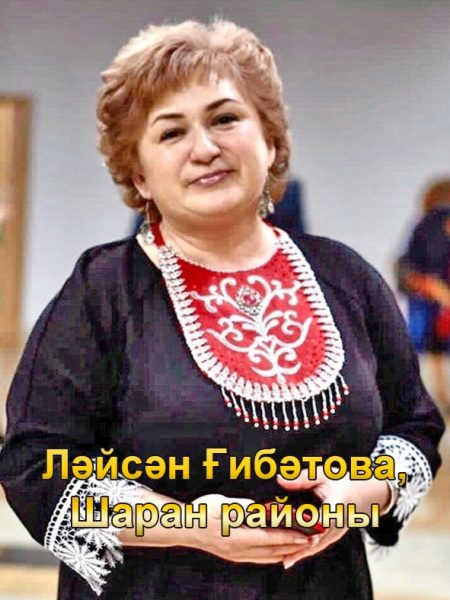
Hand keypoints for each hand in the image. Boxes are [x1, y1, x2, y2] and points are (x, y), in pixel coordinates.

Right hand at [185, 493, 310, 564]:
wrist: (184, 527)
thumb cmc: (202, 511)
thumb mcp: (222, 504)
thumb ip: (242, 508)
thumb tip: (260, 510)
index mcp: (236, 535)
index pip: (269, 538)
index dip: (288, 537)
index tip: (305, 535)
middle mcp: (238, 549)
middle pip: (272, 550)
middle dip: (293, 546)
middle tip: (311, 540)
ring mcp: (235, 555)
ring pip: (266, 557)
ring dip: (285, 552)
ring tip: (301, 547)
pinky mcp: (233, 556)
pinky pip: (258, 559)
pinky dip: (272, 556)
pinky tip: (279, 554)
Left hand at [277, 469, 389, 568]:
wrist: (358, 494)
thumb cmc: (338, 482)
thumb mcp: (322, 474)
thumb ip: (301, 478)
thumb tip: (279, 480)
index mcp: (336, 504)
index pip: (326, 517)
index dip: (314, 524)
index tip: (302, 531)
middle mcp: (338, 522)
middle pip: (319, 537)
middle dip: (302, 544)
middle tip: (285, 551)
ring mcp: (336, 532)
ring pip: (317, 545)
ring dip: (301, 553)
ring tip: (285, 559)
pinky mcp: (332, 538)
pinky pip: (317, 547)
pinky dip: (304, 553)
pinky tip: (290, 559)